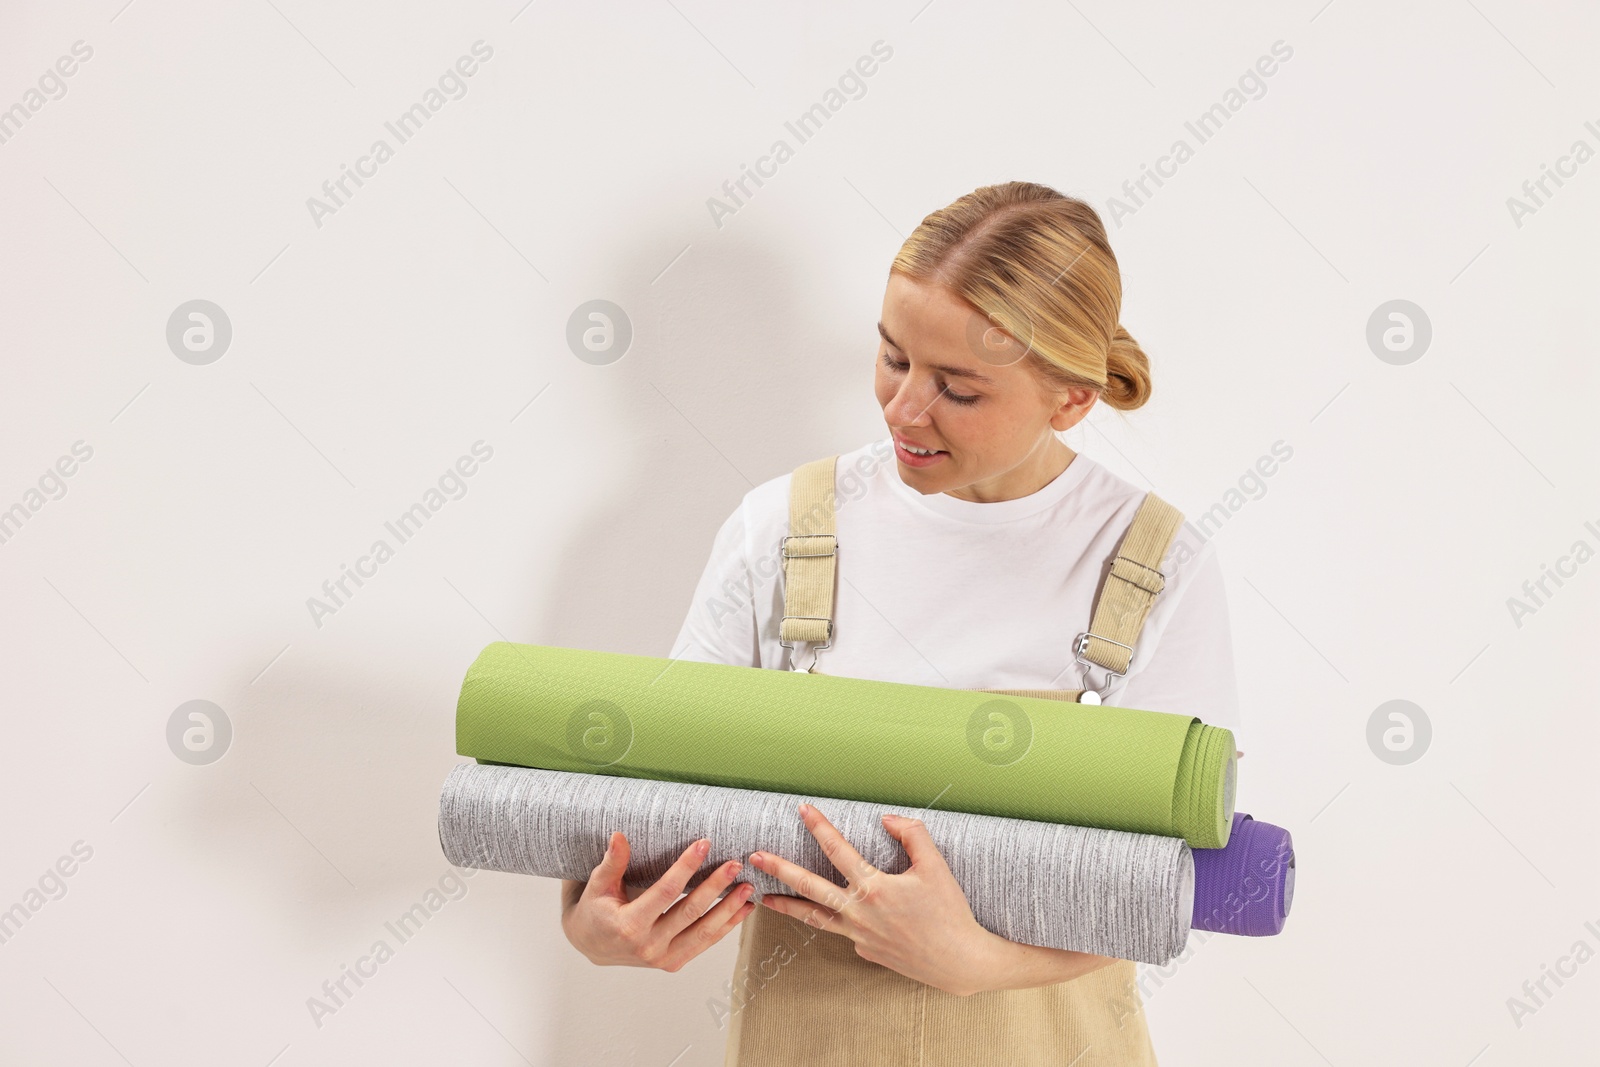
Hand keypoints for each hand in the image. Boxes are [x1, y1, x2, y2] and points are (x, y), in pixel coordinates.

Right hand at [560, 832, 755, 970]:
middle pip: (690, 912)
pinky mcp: (673, 963)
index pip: (665, 892)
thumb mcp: (597, 885)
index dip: (686, 867)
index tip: (704, 844)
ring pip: (703, 933)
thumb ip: (612, 862)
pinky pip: (704, 943)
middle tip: (734, 864)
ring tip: (747, 888)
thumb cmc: (595, 910)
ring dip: (729, 910)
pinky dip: (726, 927)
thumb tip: (620, 835)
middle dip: (715, 887)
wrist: (591, 945)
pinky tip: (743, 910)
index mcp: (628, 926)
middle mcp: (648, 946)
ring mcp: (662, 958)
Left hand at [749, 804, 1004, 996]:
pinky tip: (842, 916)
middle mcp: (860, 913)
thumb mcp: (936, 866)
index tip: (802, 808)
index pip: (838, 850)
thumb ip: (912, 834)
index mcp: (875, 888)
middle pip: (810, 888)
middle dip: (780, 870)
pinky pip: (847, 932)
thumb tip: (886, 819)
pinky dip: (838, 921)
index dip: (819, 826)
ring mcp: (859, 936)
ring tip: (763, 899)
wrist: (960, 962)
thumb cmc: (950, 911)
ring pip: (815, 919)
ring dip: (787, 907)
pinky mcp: (865, 952)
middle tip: (754, 857)